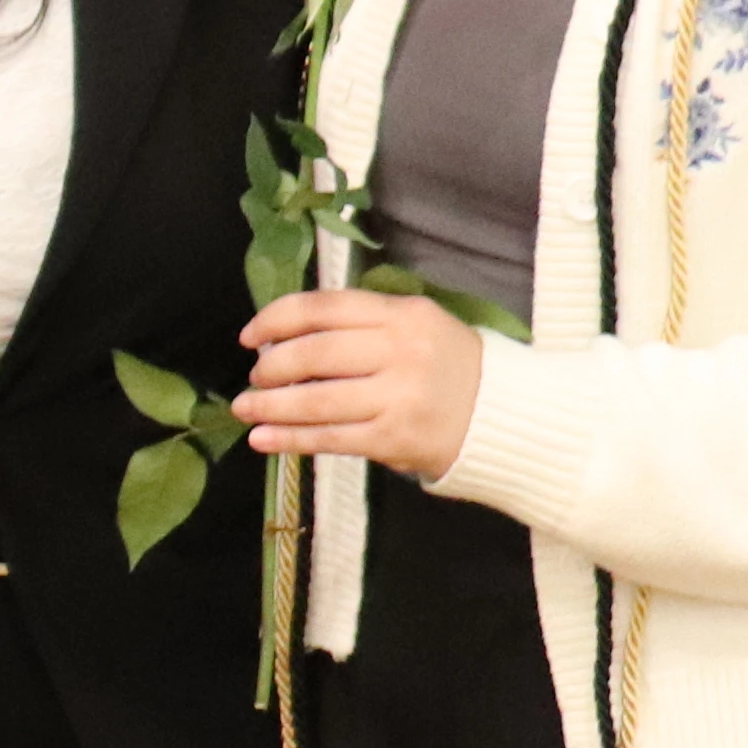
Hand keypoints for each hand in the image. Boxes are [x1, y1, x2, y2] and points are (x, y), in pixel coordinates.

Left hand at [237, 285, 485, 477]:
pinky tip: (263, 439)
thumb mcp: (415, 326)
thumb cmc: (446, 367)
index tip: (250, 337)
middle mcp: (402, 351)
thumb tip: (283, 338)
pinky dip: (290, 439)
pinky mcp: (395, 439)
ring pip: (318, 400)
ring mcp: (399, 396)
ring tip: (244, 408)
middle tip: (254, 378)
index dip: (277, 320)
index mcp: (403, 314)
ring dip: (270, 406)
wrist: (503, 416)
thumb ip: (360, 324)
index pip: (325, 308)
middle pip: (316, 353)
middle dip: (273, 367)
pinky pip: (331, 438)